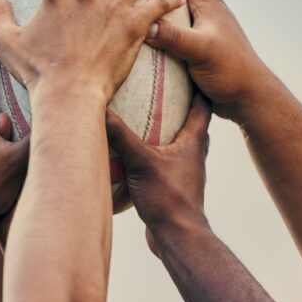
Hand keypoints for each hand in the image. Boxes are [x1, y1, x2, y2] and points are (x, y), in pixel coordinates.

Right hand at [106, 91, 211, 252]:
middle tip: (165, 83)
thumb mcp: (141, 162)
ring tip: (148, 112)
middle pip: (192, 118)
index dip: (198, 83)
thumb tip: (100, 109)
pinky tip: (136, 148)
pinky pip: (166, 156)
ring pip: (179, 138)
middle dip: (181, 100)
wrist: (178, 236)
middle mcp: (194, 150)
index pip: (202, 103)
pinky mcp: (175, 182)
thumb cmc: (167, 197)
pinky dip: (155, 147)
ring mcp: (186, 168)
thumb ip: (121, 135)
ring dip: (168, 124)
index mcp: (194, 140)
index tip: (188, 65)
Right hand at [141, 0, 274, 121]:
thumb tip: (145, 23)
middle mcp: (203, 7)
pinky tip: (141, 14)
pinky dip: (155, 6)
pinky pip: (170, 14)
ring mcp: (200, 23)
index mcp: (206, 1)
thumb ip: (174, 37)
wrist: (249, 96)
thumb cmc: (231, 71)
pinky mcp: (196, 40)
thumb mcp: (200, 51)